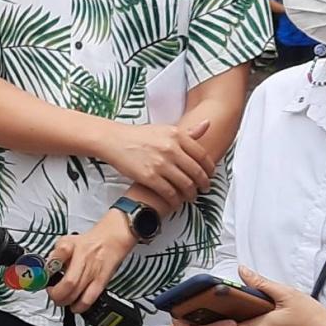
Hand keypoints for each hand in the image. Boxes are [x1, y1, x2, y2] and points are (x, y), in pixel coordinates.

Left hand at [46, 210, 136, 311]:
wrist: (110, 241)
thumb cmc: (86, 243)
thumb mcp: (65, 241)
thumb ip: (54, 254)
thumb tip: (45, 268)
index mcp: (71, 246)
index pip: (59, 254)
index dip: (49, 269)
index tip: (44, 277)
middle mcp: (83, 259)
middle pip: (69, 282)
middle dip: (56, 293)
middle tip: (52, 293)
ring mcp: (93, 272)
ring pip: (78, 294)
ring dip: (66, 302)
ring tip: (61, 300)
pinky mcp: (102, 282)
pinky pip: (90, 299)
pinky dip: (80, 306)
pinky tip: (74, 306)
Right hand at [95, 119, 214, 206]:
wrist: (114, 141)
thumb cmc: (139, 136)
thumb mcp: (165, 129)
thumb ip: (187, 131)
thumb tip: (207, 124)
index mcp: (177, 136)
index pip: (202, 155)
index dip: (209, 169)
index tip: (211, 175)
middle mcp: (171, 149)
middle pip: (196, 172)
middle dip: (203, 184)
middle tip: (204, 189)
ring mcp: (160, 164)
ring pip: (185, 185)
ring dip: (191, 194)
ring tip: (191, 196)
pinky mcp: (149, 177)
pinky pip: (169, 193)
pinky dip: (175, 200)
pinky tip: (176, 201)